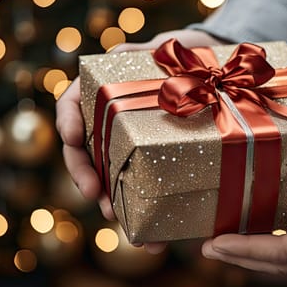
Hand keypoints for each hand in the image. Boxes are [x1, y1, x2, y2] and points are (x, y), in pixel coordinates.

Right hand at [55, 29, 225, 252]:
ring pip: (112, 179)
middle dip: (87, 178)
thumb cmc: (186, 56)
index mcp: (105, 92)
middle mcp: (112, 122)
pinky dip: (147, 215)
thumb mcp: (165, 49)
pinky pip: (145, 190)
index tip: (72, 137)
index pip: (72, 105)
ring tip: (127, 228)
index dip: (68, 122)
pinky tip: (157, 237)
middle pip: (86, 152)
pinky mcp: (155, 163)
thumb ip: (144, 53)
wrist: (218, 73)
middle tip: (99, 199)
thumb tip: (124, 56)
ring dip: (116, 206)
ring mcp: (132, 145)